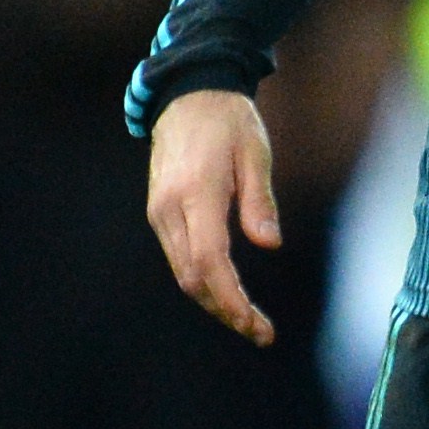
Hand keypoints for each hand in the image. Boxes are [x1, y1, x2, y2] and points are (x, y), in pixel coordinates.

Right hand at [145, 88, 281, 344]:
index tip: (256, 325)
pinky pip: (179, 257)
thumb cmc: (229, 122)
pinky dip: (203, 281)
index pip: (210, 262)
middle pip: (193, 277)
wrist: (187, 95)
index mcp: (196, 193)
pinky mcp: (160, 211)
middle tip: (261, 333)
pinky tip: (227, 290)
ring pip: (183, 272)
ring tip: (249, 320)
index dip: (232, 299)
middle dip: (226, 311)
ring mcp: (160, 211)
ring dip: (214, 301)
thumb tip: (268, 245)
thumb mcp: (256, 153)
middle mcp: (169, 208)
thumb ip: (260, 202)